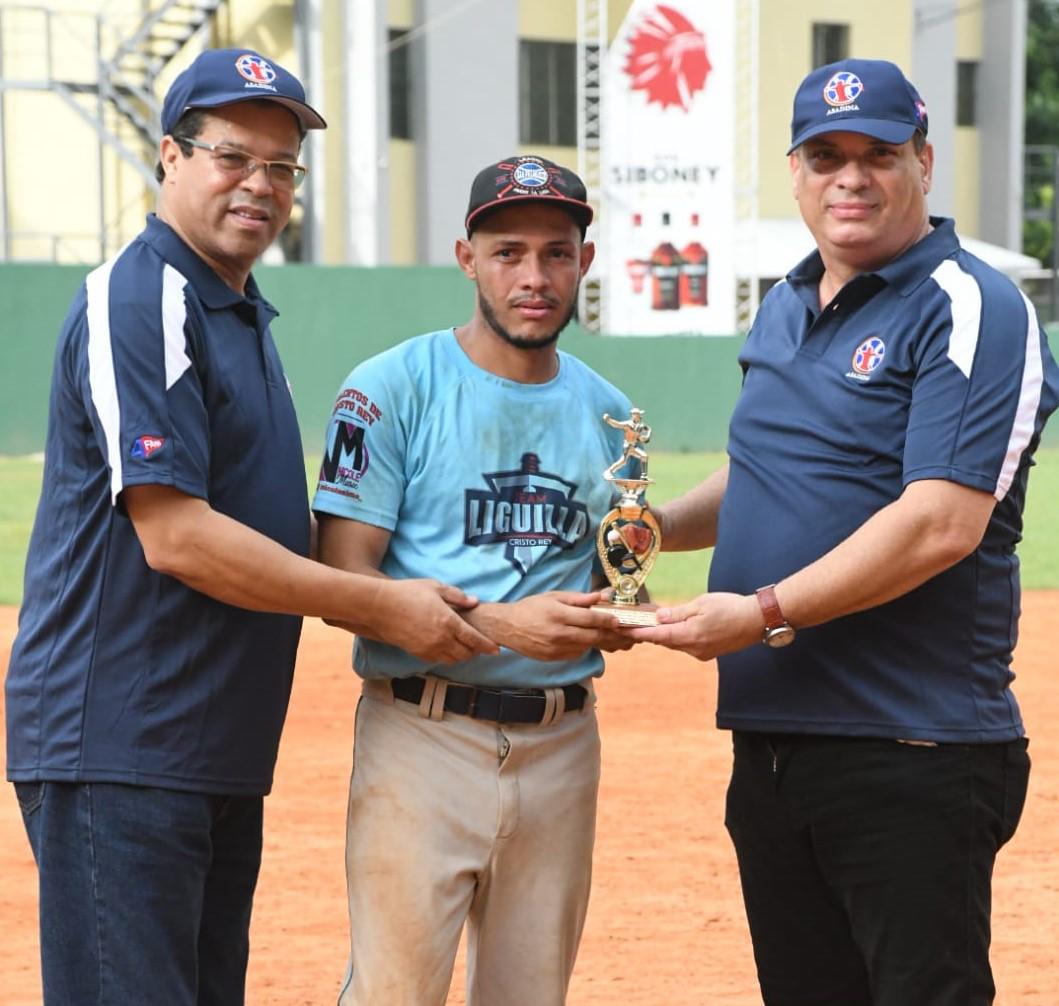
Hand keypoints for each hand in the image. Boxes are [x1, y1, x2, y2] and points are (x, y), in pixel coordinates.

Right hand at [368, 578, 499, 663]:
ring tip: (465, 647)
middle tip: (480, 646)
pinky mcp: (417, 653)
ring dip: (462, 655)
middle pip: (466, 653)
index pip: (474, 639)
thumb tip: (475, 602)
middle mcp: (441, 639)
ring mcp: (428, 648)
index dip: (487, 646)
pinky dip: (447, 657)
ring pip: (453, 660)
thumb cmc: (408, 593)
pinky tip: (447, 648)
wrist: (380, 607)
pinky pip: (438, 660)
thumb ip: (457, 596)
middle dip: (476, 651)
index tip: (496, 649)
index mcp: (448, 621)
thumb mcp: (435, 587)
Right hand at [472, 591, 633, 660]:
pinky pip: (576, 653)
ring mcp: (556, 648)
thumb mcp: (554, 596)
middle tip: (624, 632)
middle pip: (592, 635)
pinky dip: (584, 647)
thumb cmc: (531, 607)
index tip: (619, 620)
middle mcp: (558, 633)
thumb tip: (600, 597)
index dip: (607, 620)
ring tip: (612, 637)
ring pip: (586, 646)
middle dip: (610, 634)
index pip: (590, 619)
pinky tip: (588, 641)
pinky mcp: (554, 658)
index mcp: (559, 614)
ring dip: (599, 641)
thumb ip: (578, 598)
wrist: (507, 627)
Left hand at [625, 591, 761, 661]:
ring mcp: (702, 654)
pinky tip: (677, 627)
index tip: (622, 629)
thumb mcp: (701, 604)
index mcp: (690, 636)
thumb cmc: (731, 607)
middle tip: (635, 621)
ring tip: (653, 622)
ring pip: (676, 644)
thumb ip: (678, 613)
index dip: (638, 632)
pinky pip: (687, 646)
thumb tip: (658, 617)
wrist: (757, 620)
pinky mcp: (709, 653)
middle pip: (665, 641)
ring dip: (665, 635)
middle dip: (650, 633)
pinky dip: (679, 637)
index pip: (657, 636)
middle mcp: (694, 649)